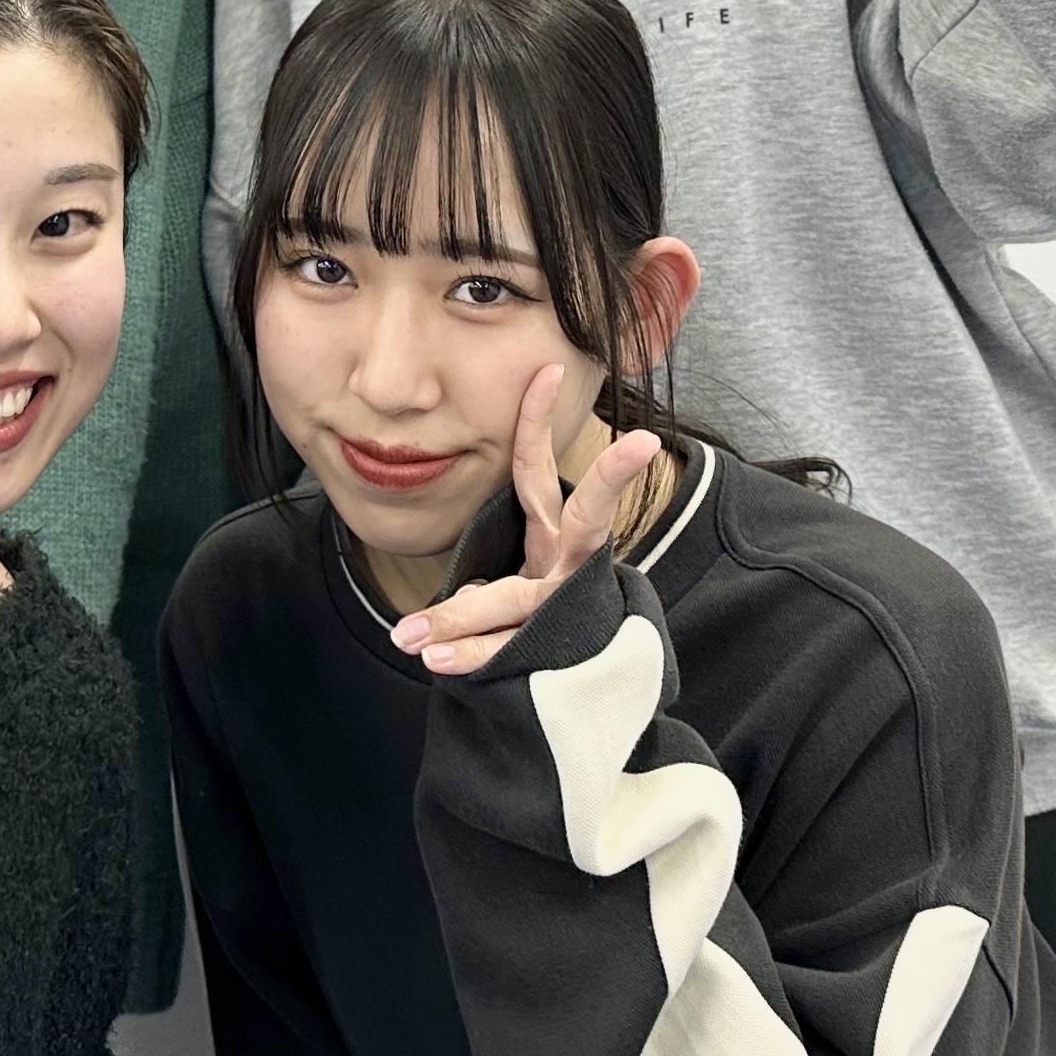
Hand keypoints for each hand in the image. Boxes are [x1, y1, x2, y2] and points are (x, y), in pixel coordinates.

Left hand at [390, 366, 666, 676]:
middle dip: (614, 477)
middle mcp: (570, 564)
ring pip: (519, 601)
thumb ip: (494, 560)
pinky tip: (435, 658)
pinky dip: (469, 655)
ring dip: (463, 617)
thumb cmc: (545, 615)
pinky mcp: (554, 651)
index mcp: (558, 534)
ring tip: (411, 633)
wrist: (586, 687)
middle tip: (644, 442)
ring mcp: (565, 608)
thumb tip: (460, 576)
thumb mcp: (525, 572)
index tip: (546, 368)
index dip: (539, 420)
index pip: (540, 470)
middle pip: (593, 516)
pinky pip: (506, 652)